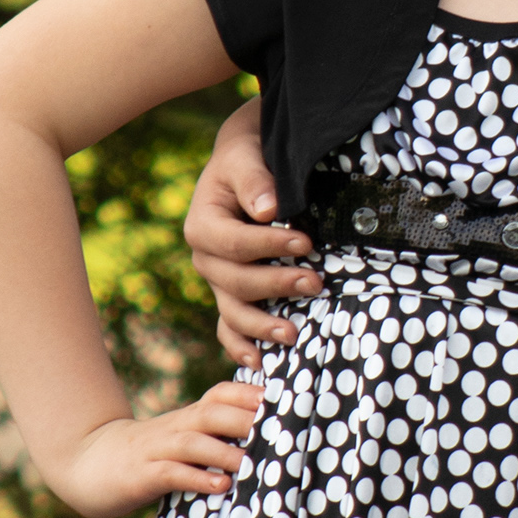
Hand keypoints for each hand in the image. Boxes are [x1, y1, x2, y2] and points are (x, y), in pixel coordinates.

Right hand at [48, 380, 263, 517]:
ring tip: (250, 463)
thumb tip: (265, 444)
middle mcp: (174, 428)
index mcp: (187, 417)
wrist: (88, 463)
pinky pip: (171, 473)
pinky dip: (197, 478)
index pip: (220, 394)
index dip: (249, 394)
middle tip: (278, 429)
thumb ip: (213, 438)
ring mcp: (156, 450)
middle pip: (212, 413)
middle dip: (244, 418)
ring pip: (193, 443)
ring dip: (223, 452)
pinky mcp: (141, 475)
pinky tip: (220, 486)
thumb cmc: (148, 455)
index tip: (282, 399)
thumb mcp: (181, 440)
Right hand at [184, 98, 323, 363]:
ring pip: (232, 311)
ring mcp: (217, 280)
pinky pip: (229, 326)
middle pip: (235, 282)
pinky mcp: (231, 293)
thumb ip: (255, 180)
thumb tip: (268, 209)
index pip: (234, 244)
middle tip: (316, 283)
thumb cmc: (248, 157)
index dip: (269, 247)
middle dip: (276, 286)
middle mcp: (204, 258)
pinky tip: (260, 361)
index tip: (306, 243)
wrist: (246, 164)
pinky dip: (241, 346)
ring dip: (261, 326)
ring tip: (293, 333)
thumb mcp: (245, 156)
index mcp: (201, 225)